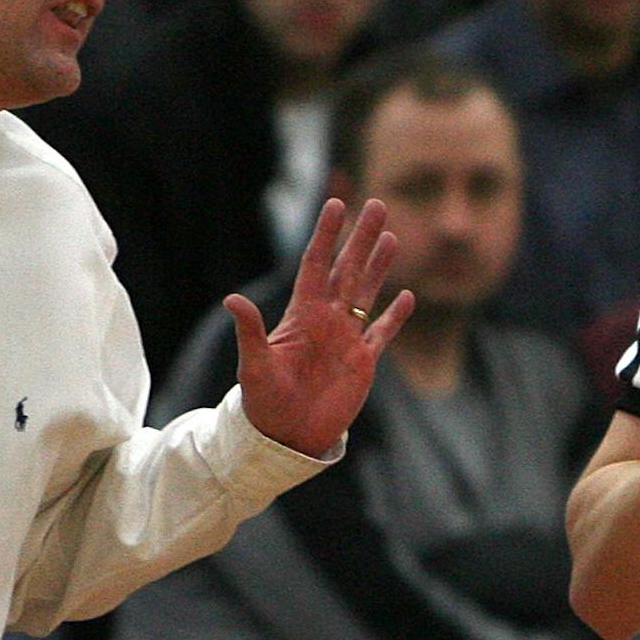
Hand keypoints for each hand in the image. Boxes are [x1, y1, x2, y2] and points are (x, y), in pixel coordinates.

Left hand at [225, 198, 415, 457]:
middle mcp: (326, 319)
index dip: (326, 234)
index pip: (316, 264)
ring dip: (379, 266)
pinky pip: (382, 333)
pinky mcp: (363, 363)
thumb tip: (232, 300)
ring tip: (391, 236)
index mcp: (302, 314)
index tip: (336, 202)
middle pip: (348, 269)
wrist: (285, 437)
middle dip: (361, 237)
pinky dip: (395, 316)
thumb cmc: (264, 403)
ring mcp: (346, 339)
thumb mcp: (254, 366)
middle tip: (376, 203)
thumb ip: (250, 332)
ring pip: (367, 292)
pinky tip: (407, 296)